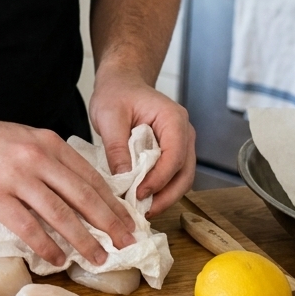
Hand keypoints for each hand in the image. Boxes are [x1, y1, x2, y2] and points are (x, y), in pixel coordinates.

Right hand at [0, 111, 137, 265]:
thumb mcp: (22, 139)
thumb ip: (48, 159)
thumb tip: (74, 191)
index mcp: (47, 142)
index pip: (90, 175)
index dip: (112, 201)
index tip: (128, 219)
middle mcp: (37, 157)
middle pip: (83, 195)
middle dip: (110, 222)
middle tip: (129, 242)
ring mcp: (16, 177)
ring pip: (61, 214)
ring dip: (84, 239)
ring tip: (99, 258)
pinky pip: (29, 227)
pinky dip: (47, 246)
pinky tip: (58, 259)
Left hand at [89, 67, 194, 217]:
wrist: (122, 83)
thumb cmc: (117, 94)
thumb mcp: (109, 116)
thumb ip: (116, 146)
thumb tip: (123, 179)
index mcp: (173, 119)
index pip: (174, 156)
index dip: (159, 179)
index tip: (138, 194)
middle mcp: (184, 133)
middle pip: (185, 173)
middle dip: (166, 196)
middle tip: (143, 212)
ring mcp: (182, 144)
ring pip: (182, 179)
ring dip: (164, 197)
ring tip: (141, 210)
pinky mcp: (173, 153)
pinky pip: (172, 177)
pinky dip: (160, 190)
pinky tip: (142, 199)